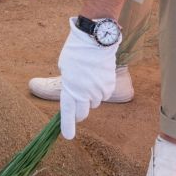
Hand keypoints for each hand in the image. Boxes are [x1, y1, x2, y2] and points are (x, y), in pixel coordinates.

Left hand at [58, 17, 118, 139]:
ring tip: (88, 78)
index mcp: (70, 88)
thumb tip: (74, 94)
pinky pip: (104, 94)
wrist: (96, 39)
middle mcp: (85, 92)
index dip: (68, 126)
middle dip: (79, 112)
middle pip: (83, 113)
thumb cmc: (76, 51)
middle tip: (78, 105)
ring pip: (94, 102)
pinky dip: (100, 89)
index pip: (68, 112)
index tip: (68, 136)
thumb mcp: (65, 67)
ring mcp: (99, 90)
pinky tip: (97, 76)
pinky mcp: (109, 85)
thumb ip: (69, 84)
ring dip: (90, 96)